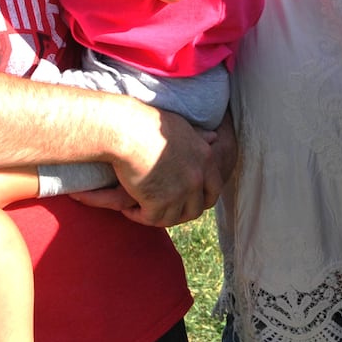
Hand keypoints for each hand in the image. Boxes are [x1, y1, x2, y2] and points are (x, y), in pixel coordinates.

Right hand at [95, 107, 222, 227]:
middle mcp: (197, 177)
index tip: (188, 201)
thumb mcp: (180, 126)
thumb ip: (198, 137)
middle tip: (163, 210)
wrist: (126, 130)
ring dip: (157, 215)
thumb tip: (214, 138)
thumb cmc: (147, 122)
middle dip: (180, 213)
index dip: (201, 200)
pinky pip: (151, 218)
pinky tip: (128, 209)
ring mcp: (180, 191)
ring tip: (142, 209)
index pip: (214, 190)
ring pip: (172, 218)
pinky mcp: (159, 201)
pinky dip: (138, 216)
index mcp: (206, 159)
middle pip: (195, 209)